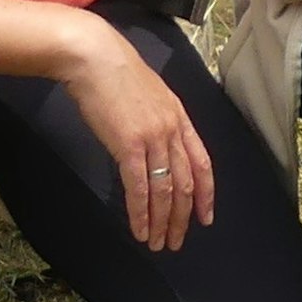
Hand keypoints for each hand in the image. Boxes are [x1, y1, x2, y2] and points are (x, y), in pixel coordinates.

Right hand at [62, 21, 218, 249]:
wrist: (95, 58)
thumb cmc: (116, 75)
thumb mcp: (149, 97)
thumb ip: (158, 123)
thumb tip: (155, 148)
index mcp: (180, 118)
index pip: (202, 163)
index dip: (206, 195)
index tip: (205, 218)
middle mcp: (172, 130)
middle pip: (185, 183)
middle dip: (181, 218)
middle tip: (175, 242)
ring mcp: (153, 138)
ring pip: (164, 191)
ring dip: (161, 222)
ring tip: (156, 243)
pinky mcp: (128, 145)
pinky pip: (139, 188)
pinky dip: (140, 213)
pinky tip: (138, 229)